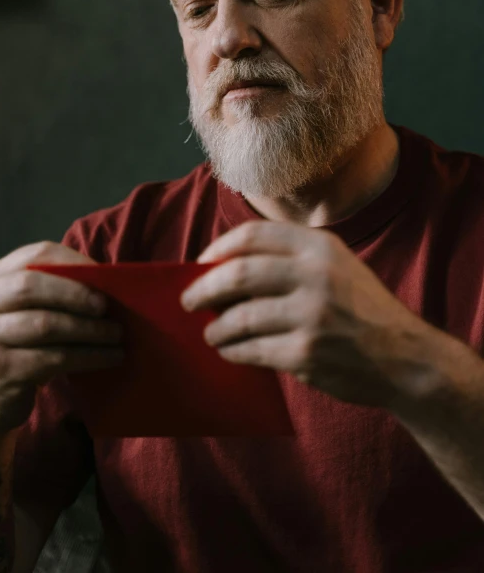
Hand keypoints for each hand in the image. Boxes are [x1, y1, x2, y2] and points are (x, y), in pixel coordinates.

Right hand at [0, 242, 123, 436]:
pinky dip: (88, 357)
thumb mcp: (27, 310)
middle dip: (75, 294)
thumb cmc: (21, 342)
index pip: (35, 255)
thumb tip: (110, 282)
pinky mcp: (0, 369)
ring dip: (89, 329)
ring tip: (116, 334)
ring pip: (44, 325)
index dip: (73, 261)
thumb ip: (56, 291)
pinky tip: (109, 358)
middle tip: (107, 307)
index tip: (104, 274)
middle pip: (30, 286)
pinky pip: (51, 359)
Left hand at [180, 221, 443, 408]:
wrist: (405, 358)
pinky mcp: (305, 352)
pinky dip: (233, 350)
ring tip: (211, 332)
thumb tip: (222, 269)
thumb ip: (290, 259)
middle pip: (236, 274)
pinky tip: (230, 350)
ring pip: (238, 317)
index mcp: (319, 246)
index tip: (201, 263)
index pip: (251, 236)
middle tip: (188, 301)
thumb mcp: (337, 265)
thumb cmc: (361, 309)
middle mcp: (315, 274)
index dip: (217, 249)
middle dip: (202, 289)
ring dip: (216, 327)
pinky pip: (251, 349)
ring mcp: (311, 314)